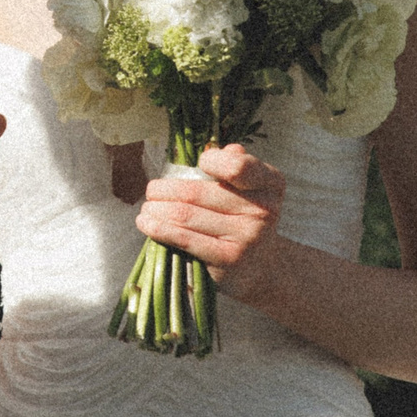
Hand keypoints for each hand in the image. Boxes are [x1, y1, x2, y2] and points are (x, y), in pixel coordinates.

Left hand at [134, 144, 287, 299]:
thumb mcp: (247, 189)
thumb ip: (235, 166)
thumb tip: (221, 149)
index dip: (213, 161)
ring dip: (157, 209)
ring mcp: (247, 237)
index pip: (237, 166)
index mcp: (271, 184)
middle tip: (151, 191)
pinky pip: (184, 238)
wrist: (258, 267)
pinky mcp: (228, 259)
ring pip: (185, 214)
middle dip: (165, 190)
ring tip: (147, 207)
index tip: (200, 163)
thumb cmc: (242, 218)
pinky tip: (146, 222)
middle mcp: (264, 210)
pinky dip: (159, 228)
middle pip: (198, 192)